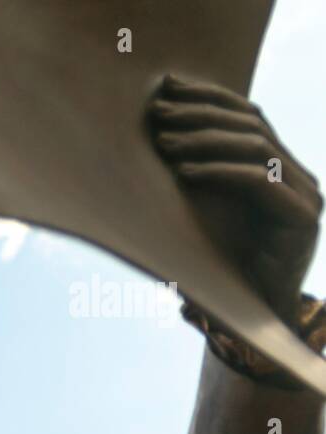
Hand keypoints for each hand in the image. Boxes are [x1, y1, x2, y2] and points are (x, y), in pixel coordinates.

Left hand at [150, 74, 321, 327]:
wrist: (255, 317)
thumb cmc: (222, 267)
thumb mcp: (205, 213)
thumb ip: (200, 177)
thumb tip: (155, 137)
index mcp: (280, 166)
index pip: (248, 116)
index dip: (209, 97)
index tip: (167, 87)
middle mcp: (299, 175)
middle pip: (250, 125)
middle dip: (200, 115)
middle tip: (158, 116)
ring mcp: (306, 195)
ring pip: (254, 148)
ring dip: (203, 142)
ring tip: (164, 144)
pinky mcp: (303, 218)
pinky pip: (257, 181)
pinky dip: (218, 173)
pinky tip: (185, 173)